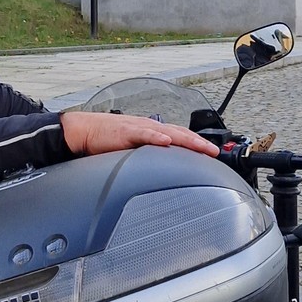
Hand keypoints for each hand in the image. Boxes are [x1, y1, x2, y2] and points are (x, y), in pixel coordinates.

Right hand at [60, 111, 218, 157]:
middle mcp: (150, 128)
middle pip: (180, 134)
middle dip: (199, 144)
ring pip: (168, 132)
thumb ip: (149, 158)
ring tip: (200, 147)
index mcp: (153, 132)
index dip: (197, 145)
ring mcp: (139, 128)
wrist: (86, 131)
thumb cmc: (108, 140)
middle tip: (215, 153)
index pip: (181, 137)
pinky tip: (166, 141)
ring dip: (186, 139)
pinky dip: (156, 137)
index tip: (213, 154)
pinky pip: (143, 134)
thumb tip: (162, 173)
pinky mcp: (125, 132)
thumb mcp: (134, 151)